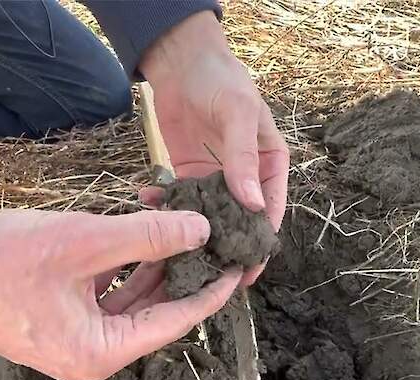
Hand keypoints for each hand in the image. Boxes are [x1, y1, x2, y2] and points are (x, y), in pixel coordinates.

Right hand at [0, 180, 240, 379]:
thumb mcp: (84, 242)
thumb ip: (147, 236)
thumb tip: (201, 230)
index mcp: (99, 351)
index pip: (174, 322)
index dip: (210, 291)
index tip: (239, 266)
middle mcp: (88, 355)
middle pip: (153, 314)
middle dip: (181, 274)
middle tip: (212, 241)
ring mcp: (67, 340)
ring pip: (128, 303)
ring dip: (150, 267)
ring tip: (176, 229)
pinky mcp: (51, 321)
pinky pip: (101, 297)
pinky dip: (119, 269)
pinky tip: (132, 235)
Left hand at [139, 11, 289, 285]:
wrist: (184, 61)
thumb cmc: (222, 81)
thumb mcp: (238, 115)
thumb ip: (244, 158)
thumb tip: (255, 206)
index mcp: (270, 165)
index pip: (272, 210)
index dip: (262, 242)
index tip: (250, 271)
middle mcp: (245, 178)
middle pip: (240, 222)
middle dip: (227, 249)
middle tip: (210, 278)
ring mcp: (215, 179)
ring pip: (208, 217)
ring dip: (193, 234)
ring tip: (176, 256)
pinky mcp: (187, 175)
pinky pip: (179, 199)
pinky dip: (164, 206)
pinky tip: (147, 208)